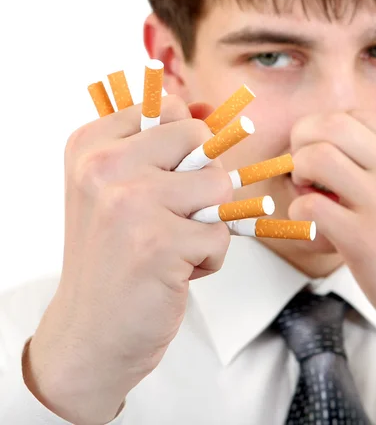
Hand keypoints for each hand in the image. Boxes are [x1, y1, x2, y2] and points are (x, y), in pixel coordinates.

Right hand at [24, 97, 232, 424]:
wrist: (90, 333)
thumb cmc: (113, 256)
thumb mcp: (118, 187)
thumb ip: (160, 143)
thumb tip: (210, 109)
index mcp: (91, 144)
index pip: (169, 108)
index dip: (185, 144)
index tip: (170, 175)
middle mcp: (103, 165)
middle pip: (200, 138)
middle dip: (202, 179)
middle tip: (173, 214)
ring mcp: (130, 202)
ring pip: (219, 183)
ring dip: (208, 221)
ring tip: (172, 244)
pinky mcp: (158, 242)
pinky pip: (221, 233)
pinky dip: (209, 258)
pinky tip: (173, 271)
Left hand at [289, 110, 375, 354]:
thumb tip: (352, 154)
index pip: (356, 117)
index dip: (327, 130)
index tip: (322, 150)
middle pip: (331, 124)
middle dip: (303, 138)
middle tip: (303, 165)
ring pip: (315, 157)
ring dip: (298, 171)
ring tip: (308, 191)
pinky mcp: (363, 240)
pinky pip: (309, 207)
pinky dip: (299, 213)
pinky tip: (315, 227)